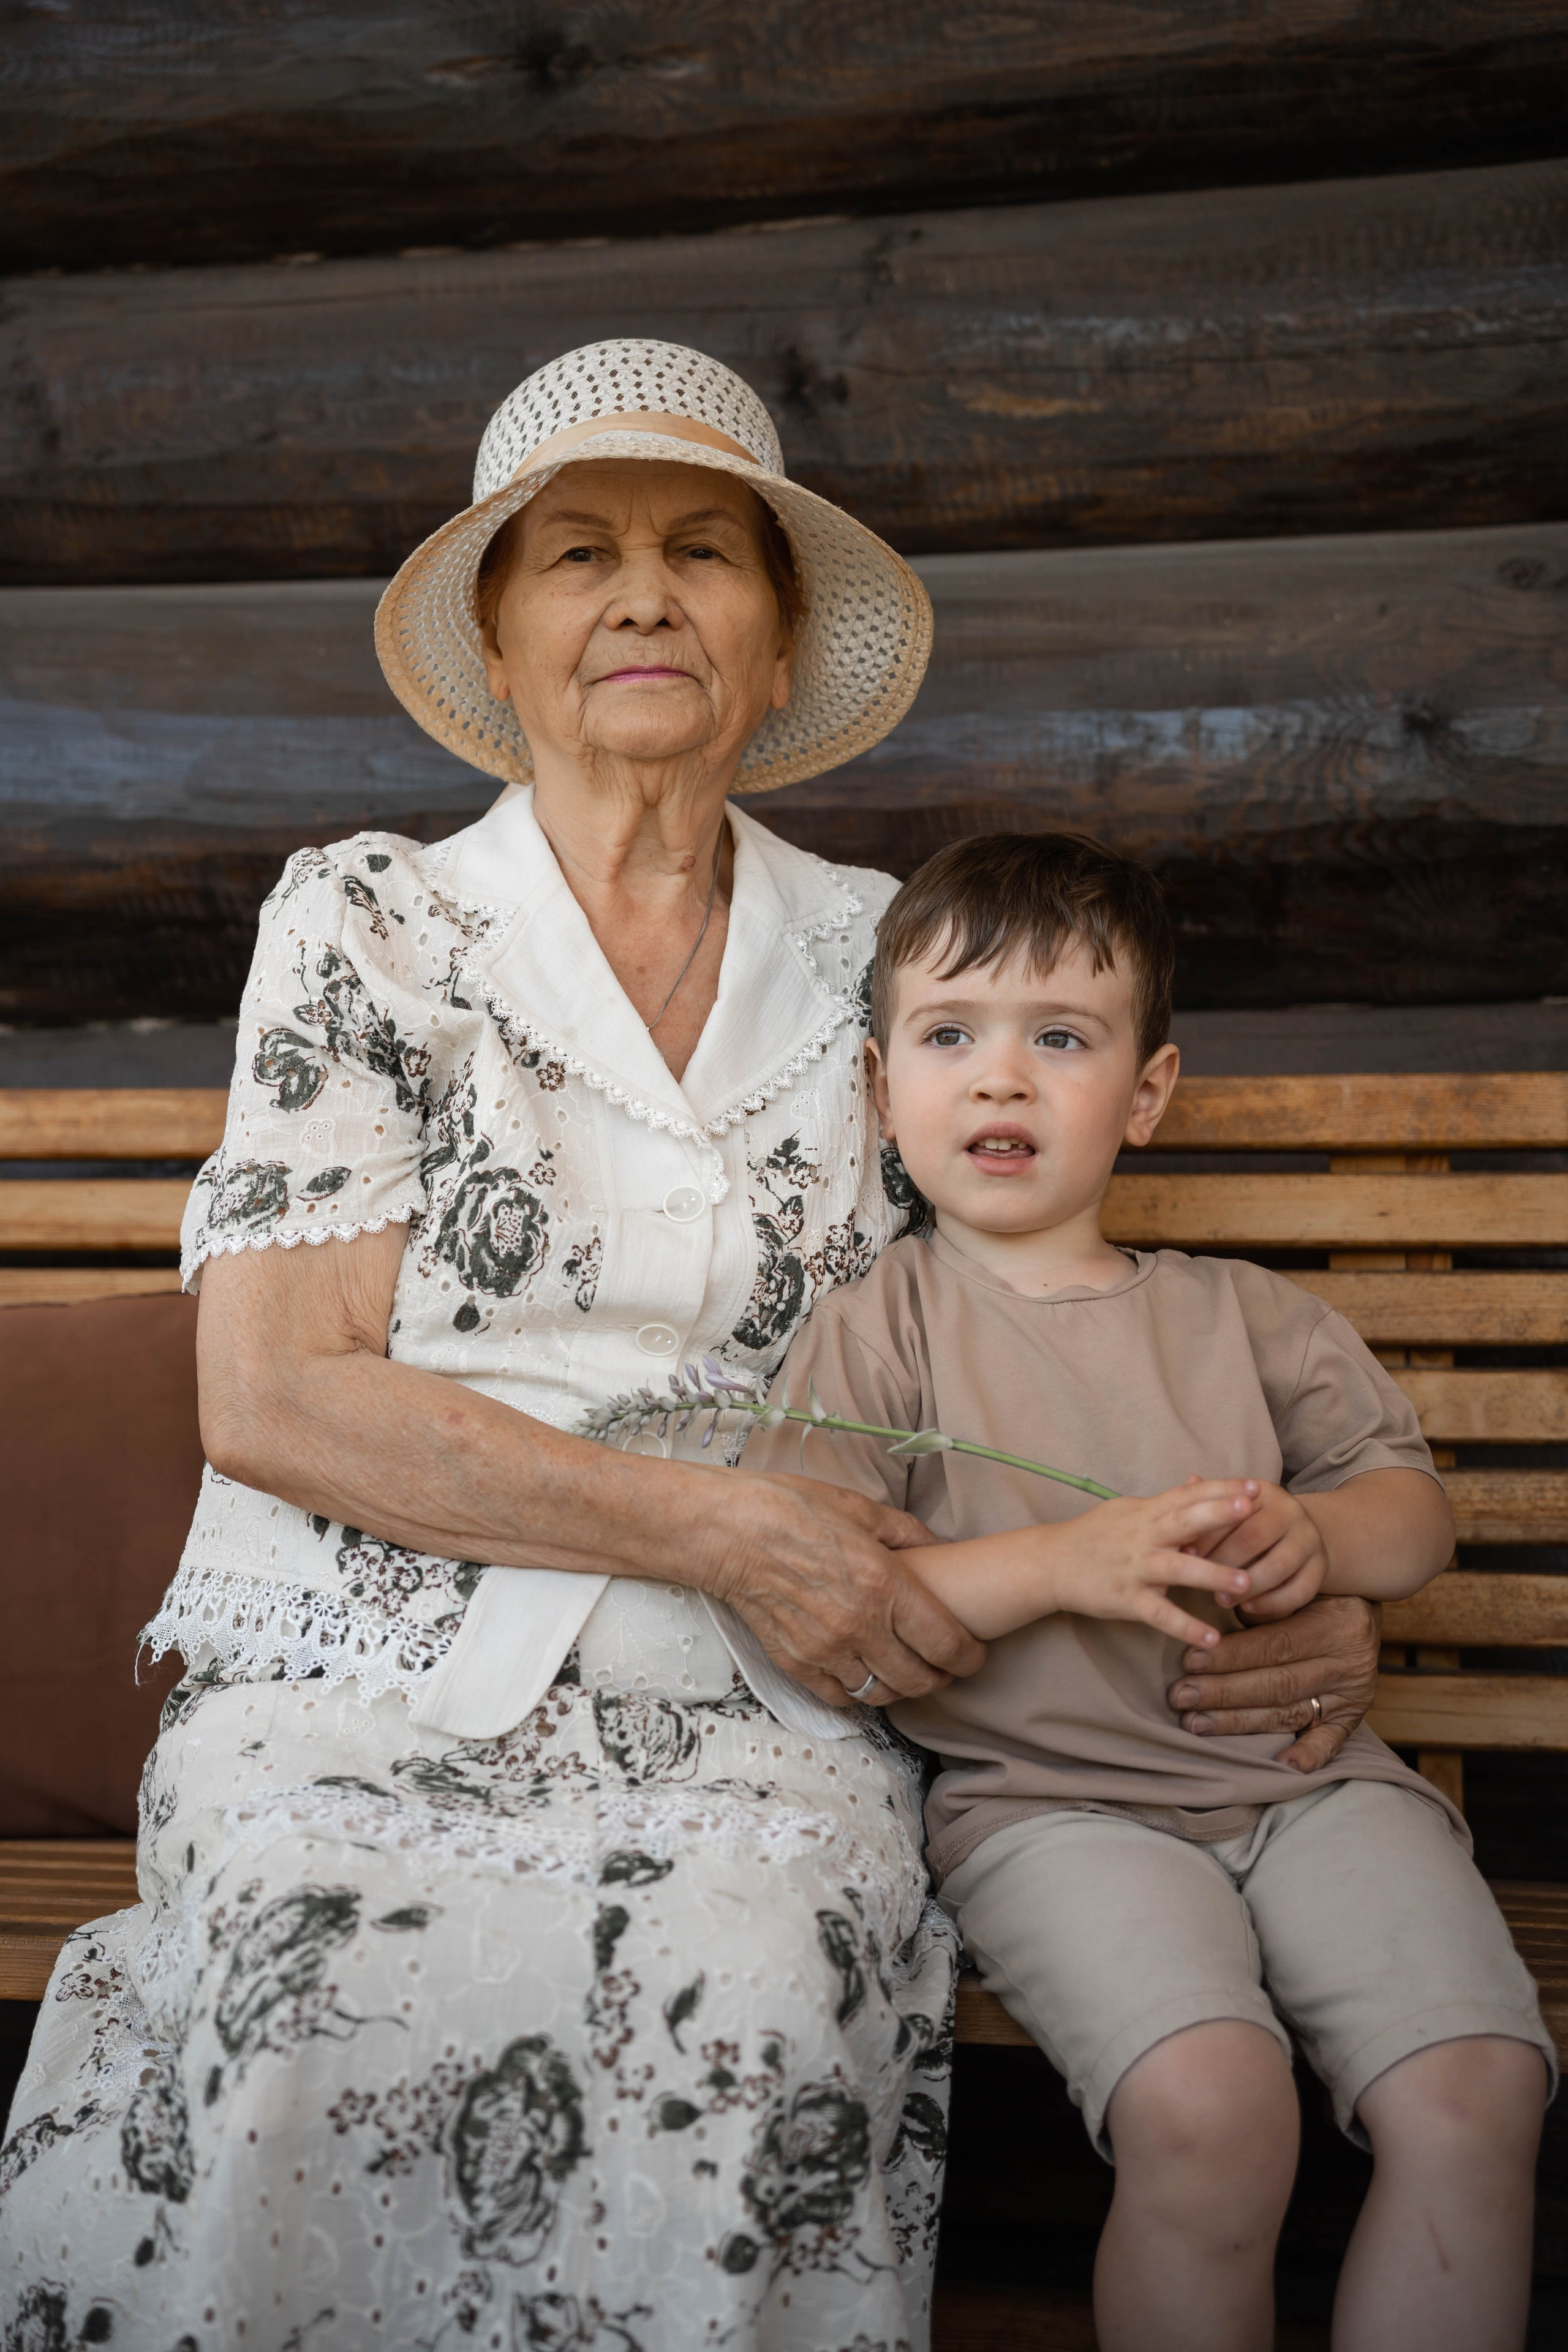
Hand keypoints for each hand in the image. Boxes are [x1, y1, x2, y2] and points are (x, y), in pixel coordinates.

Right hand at [703, 1471, 983, 1707]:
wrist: (728, 1531)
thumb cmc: (791, 1510)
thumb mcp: (860, 1509)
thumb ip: (909, 1534)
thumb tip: (944, 1550)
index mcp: (885, 1585)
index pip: (947, 1644)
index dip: (969, 1657)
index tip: (973, 1654)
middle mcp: (860, 1625)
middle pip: (919, 1680)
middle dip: (940, 1678)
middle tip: (944, 1667)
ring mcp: (826, 1650)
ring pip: (881, 1694)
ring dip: (899, 1688)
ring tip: (903, 1670)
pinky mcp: (795, 1663)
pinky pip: (839, 1697)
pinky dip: (855, 1692)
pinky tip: (860, 1674)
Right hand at [1036, 1481, 1260, 1648]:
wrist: (1051, 1562)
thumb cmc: (1095, 1535)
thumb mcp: (1129, 1509)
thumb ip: (1166, 1500)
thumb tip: (1199, 1480)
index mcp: (1146, 1513)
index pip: (1187, 1495)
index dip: (1220, 1490)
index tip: (1254, 1486)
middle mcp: (1142, 1536)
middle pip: (1184, 1521)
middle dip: (1217, 1514)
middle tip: (1252, 1509)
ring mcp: (1134, 1568)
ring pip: (1176, 1568)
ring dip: (1211, 1574)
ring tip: (1246, 1583)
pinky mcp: (1125, 1599)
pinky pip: (1158, 1613)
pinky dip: (1184, 1626)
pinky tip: (1210, 1638)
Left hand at [1166, 1593, 1383, 1770]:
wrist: (1360, 1605)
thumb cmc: (1310, 1593)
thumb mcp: (1292, 1585)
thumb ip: (1260, 1606)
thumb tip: (1208, 1631)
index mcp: (1335, 1624)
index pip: (1276, 1645)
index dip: (1230, 1656)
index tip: (1189, 1661)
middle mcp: (1348, 1663)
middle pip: (1278, 1684)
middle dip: (1223, 1692)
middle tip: (1181, 1696)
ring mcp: (1352, 1694)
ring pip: (1289, 1713)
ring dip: (1239, 1722)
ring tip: (1196, 1724)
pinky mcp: (1352, 1717)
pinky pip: (1331, 1742)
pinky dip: (1308, 1756)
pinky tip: (1281, 1766)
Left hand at [1190, 1478, 1328, 1618]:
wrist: (1295, 1534)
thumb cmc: (1247, 1523)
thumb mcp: (1230, 1511)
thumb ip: (1209, 1505)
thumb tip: (1189, 1482)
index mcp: (1264, 1492)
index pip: (1233, 1510)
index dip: (1207, 1534)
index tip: (1185, 1553)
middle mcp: (1291, 1511)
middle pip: (1254, 1537)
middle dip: (1224, 1561)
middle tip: (1201, 1580)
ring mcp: (1309, 1539)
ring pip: (1278, 1567)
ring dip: (1246, 1587)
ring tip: (1221, 1600)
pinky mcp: (1320, 1568)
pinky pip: (1298, 1591)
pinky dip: (1270, 1603)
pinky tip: (1247, 1608)